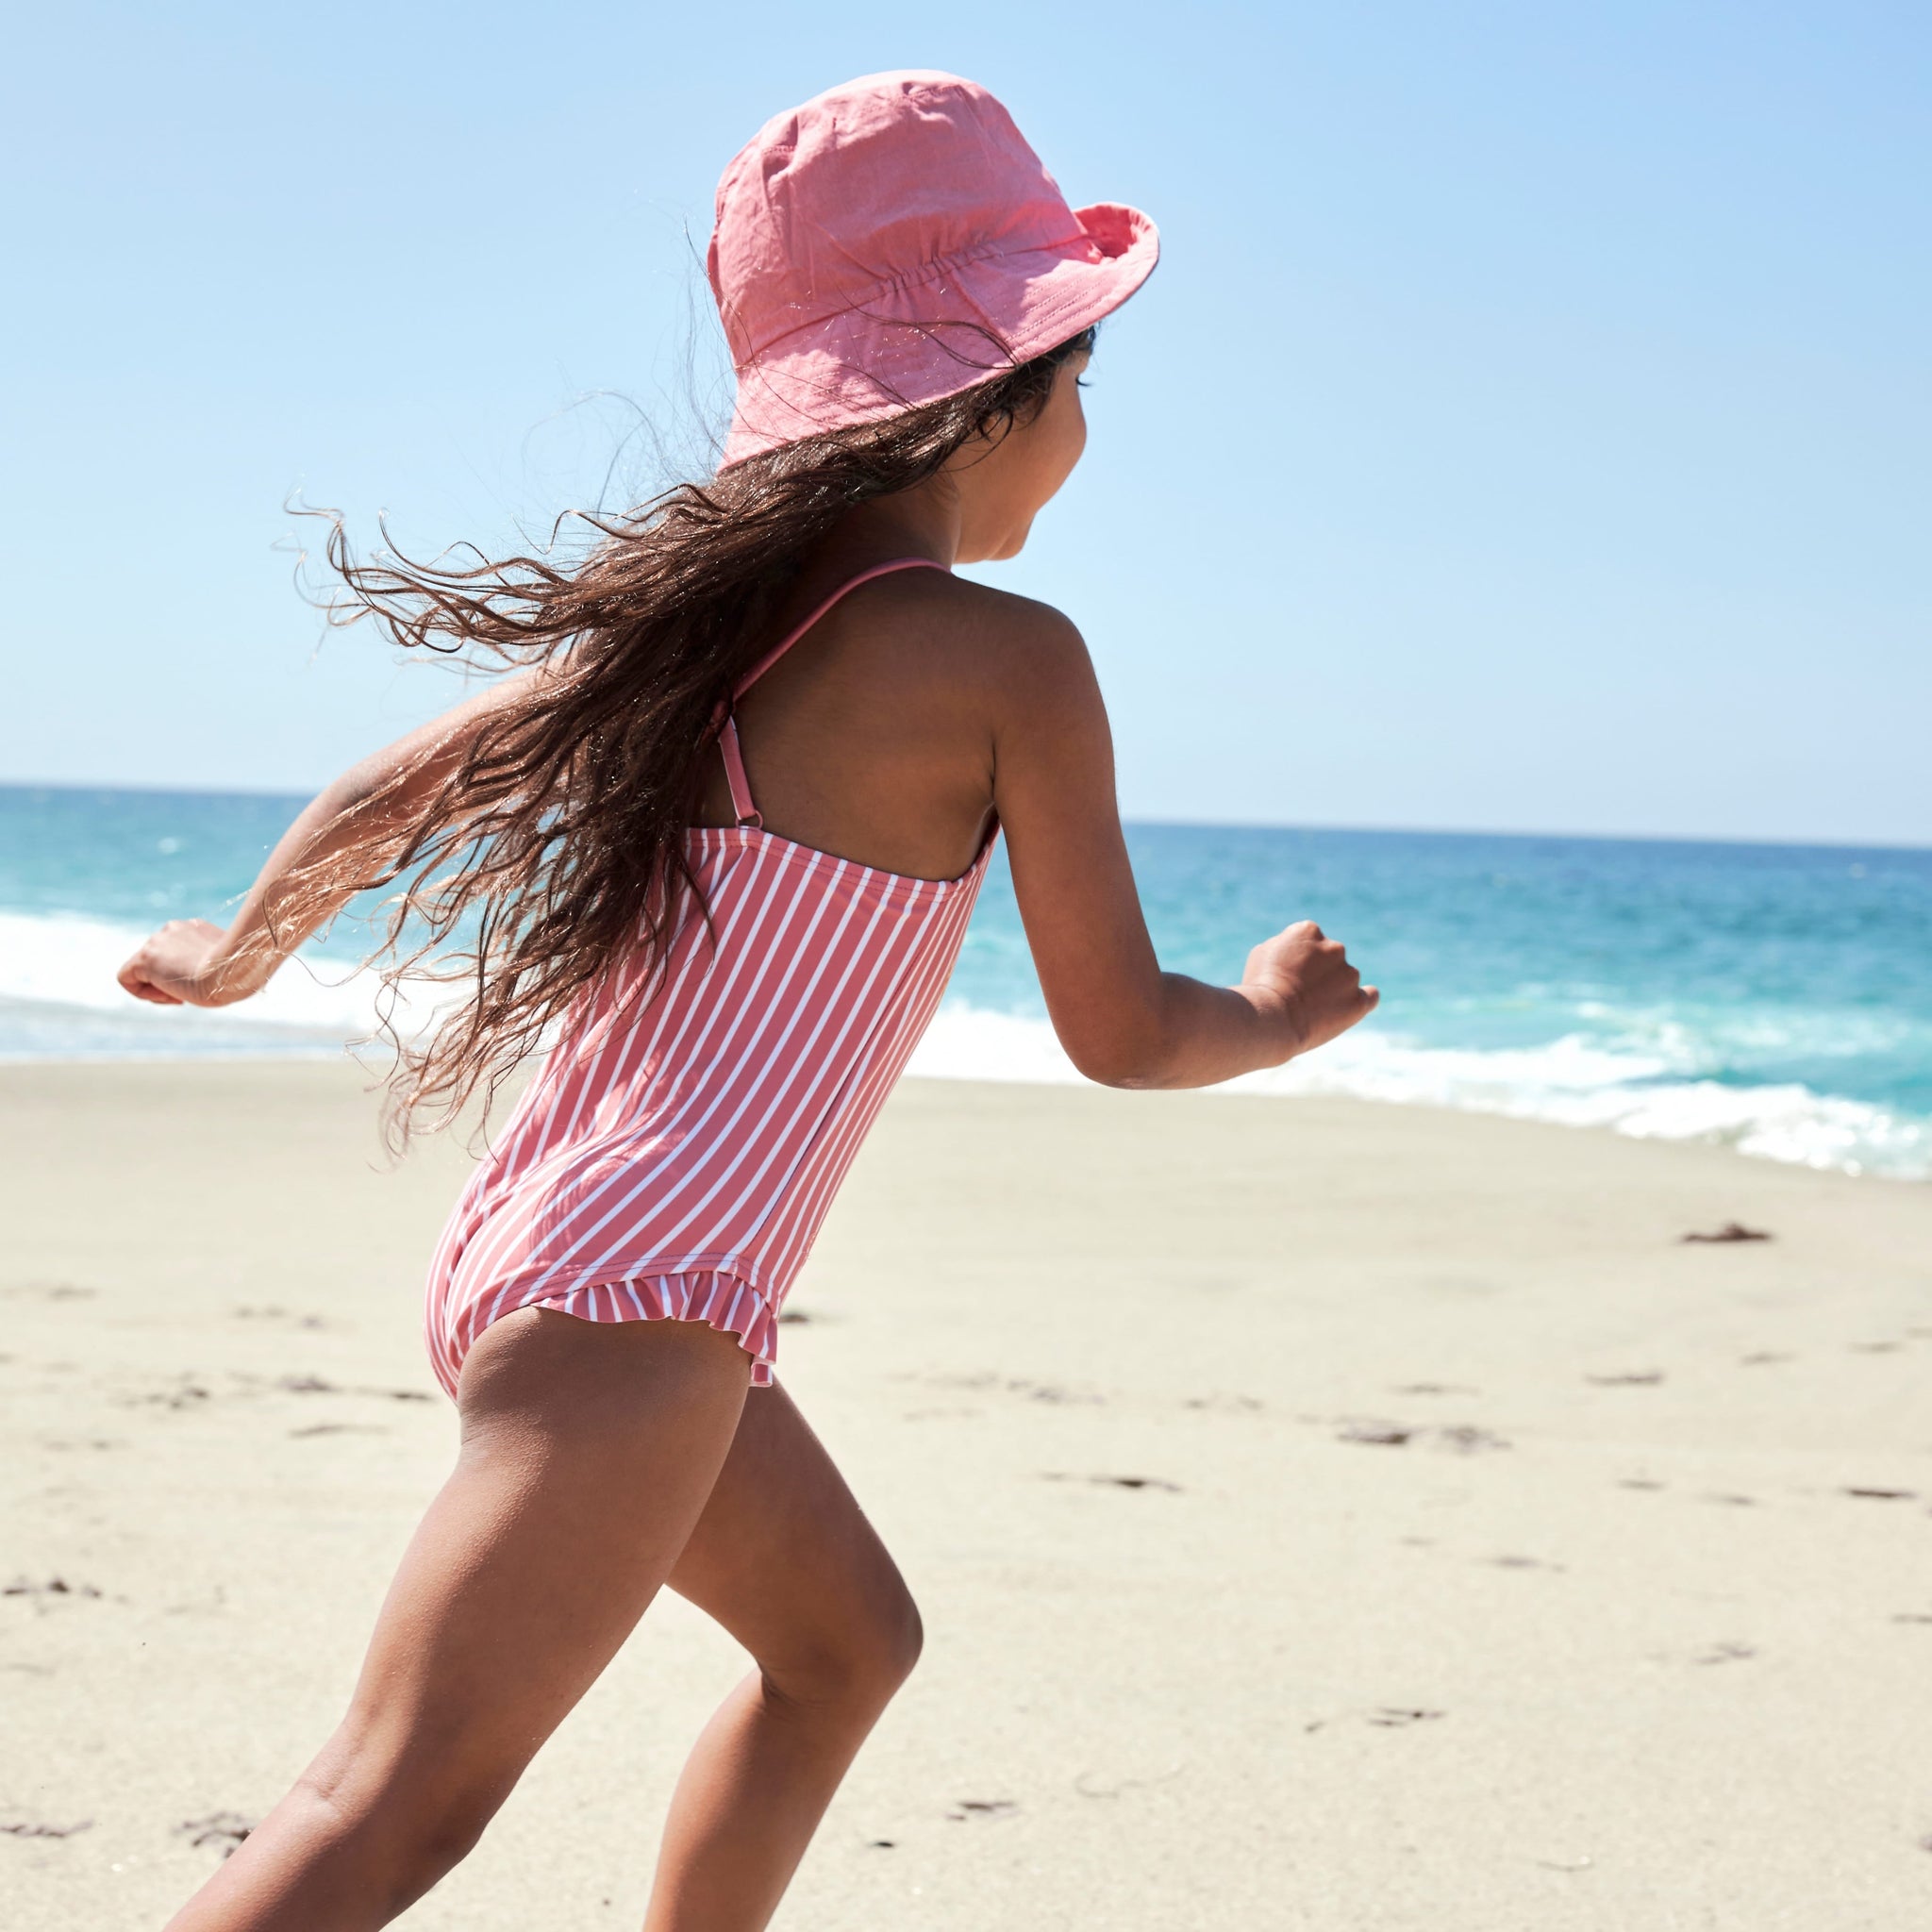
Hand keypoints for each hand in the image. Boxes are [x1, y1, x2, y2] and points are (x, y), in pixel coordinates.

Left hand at [117, 920, 271, 1007]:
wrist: (232, 970)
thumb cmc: (240, 972)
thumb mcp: (230, 964)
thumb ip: (217, 962)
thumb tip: (220, 973)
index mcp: (196, 928)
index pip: (177, 949)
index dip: (185, 970)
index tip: (201, 982)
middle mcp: (173, 929)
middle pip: (158, 959)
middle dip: (171, 979)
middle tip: (189, 994)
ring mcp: (157, 942)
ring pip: (143, 969)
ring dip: (160, 988)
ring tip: (182, 997)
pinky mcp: (144, 959)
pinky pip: (126, 978)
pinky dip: (142, 992)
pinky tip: (169, 997)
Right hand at [1241, 920, 1377, 1061]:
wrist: (1271, 1019)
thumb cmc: (1261, 986)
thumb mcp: (1262, 953)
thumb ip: (1286, 944)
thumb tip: (1297, 949)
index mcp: (1309, 930)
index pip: (1310, 941)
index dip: (1297, 959)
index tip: (1287, 974)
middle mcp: (1335, 947)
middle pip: (1330, 958)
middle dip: (1318, 973)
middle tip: (1298, 994)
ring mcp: (1349, 974)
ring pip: (1346, 978)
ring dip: (1334, 989)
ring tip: (1311, 1010)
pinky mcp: (1359, 1001)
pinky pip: (1370, 996)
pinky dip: (1362, 999)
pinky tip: (1351, 1005)